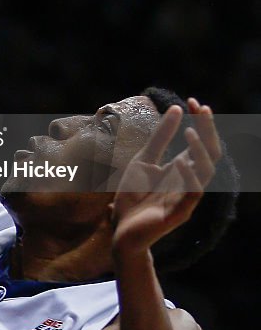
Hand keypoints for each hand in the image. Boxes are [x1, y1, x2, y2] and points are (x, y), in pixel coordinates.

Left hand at [111, 98, 221, 258]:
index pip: (201, 142)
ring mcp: (186, 197)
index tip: (193, 101)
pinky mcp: (178, 213)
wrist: (120, 228)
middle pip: (210, 153)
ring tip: (190, 130)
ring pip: (206, 172)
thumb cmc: (134, 195)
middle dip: (208, 130)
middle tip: (201, 108)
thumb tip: (176, 109)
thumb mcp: (143, 159)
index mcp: (182, 168)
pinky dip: (190, 177)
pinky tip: (181, 161)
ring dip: (200, 150)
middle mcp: (189, 180)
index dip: (201, 122)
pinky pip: (192, 195)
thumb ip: (160, 137)